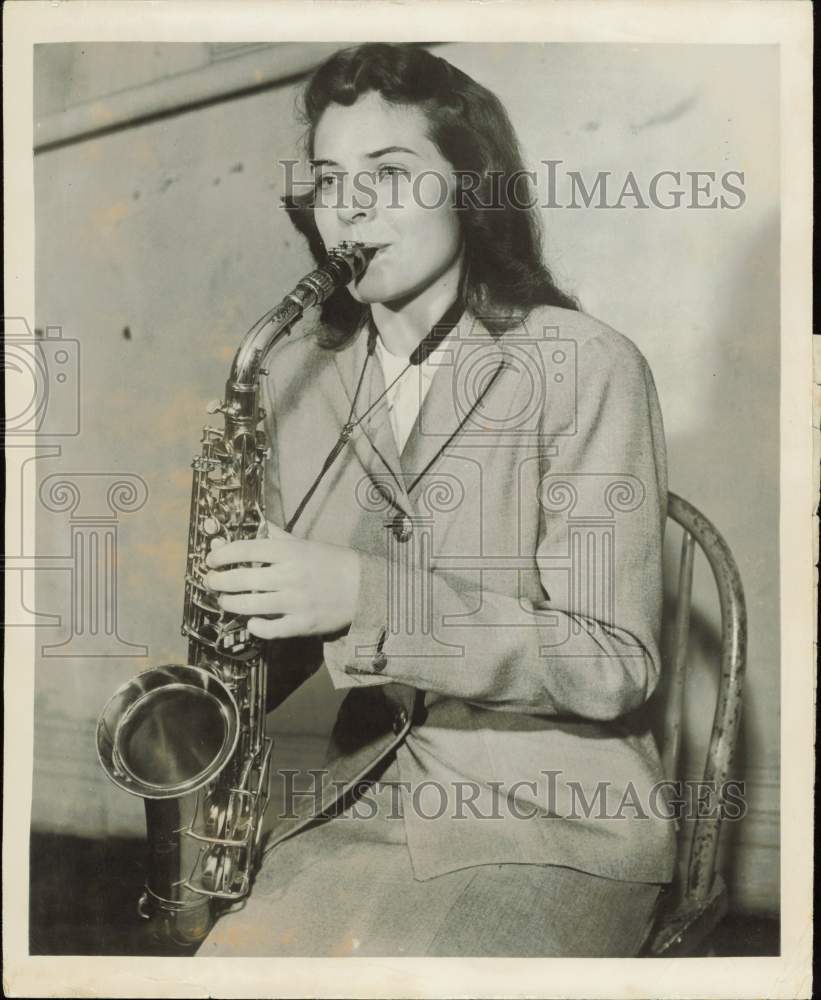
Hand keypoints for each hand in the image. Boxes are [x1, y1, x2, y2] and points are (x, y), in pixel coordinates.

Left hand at [205, 523, 360, 639]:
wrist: (363, 587)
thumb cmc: (330, 561)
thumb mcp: (303, 543)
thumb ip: (275, 537)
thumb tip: (250, 529)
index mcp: (289, 552)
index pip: (245, 549)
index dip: (221, 554)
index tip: (210, 560)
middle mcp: (289, 576)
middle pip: (240, 579)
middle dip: (217, 581)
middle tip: (211, 581)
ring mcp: (295, 602)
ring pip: (249, 605)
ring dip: (229, 603)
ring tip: (225, 600)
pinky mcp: (301, 624)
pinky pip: (269, 629)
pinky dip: (255, 626)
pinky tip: (252, 621)